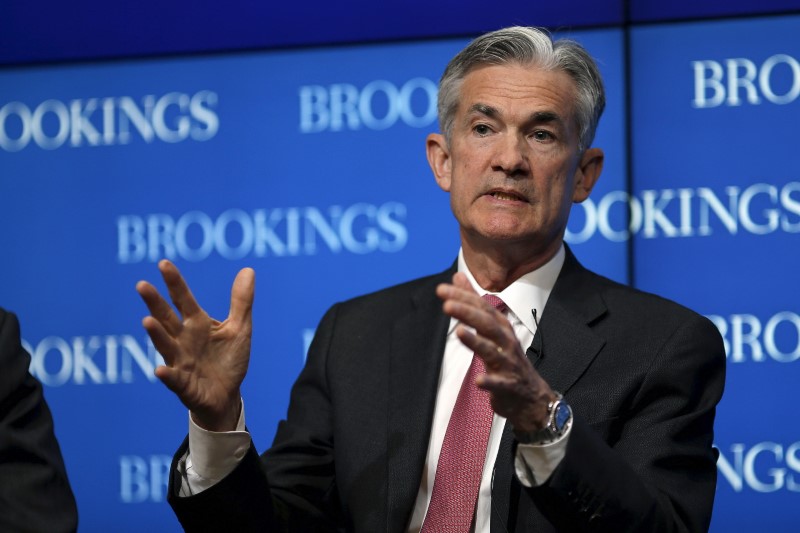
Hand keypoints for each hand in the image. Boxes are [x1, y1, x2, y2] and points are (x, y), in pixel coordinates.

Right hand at [136, 260, 254, 431]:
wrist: (228, 395)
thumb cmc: (228, 359)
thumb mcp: (239, 328)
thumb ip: (241, 301)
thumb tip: (248, 270)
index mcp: (197, 324)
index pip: (183, 299)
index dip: (174, 282)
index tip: (163, 264)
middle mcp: (183, 340)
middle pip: (166, 318)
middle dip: (155, 303)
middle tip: (142, 285)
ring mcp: (181, 362)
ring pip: (165, 346)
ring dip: (156, 334)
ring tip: (147, 321)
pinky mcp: (184, 385)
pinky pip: (174, 379)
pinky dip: (167, 375)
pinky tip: (160, 370)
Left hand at [436, 273, 555, 432]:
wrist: (532, 396)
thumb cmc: (508, 358)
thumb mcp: (492, 328)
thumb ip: (474, 303)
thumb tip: (458, 277)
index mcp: (500, 327)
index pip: (481, 307)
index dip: (463, 297)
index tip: (442, 289)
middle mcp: (506, 342)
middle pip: (487, 324)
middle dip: (467, 313)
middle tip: (446, 304)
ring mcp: (508, 363)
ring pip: (492, 350)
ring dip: (475, 341)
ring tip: (459, 332)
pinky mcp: (509, 386)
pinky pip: (499, 384)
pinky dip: (489, 382)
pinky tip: (478, 381)